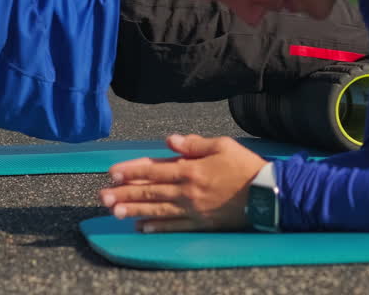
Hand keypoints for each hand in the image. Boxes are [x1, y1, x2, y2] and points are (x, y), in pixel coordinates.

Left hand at [98, 133, 266, 232]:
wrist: (267, 193)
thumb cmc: (245, 166)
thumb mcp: (221, 145)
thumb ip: (193, 144)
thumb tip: (169, 141)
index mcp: (191, 169)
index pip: (154, 170)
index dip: (132, 171)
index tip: (112, 172)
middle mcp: (187, 190)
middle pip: (150, 192)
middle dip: (124, 192)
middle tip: (102, 196)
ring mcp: (193, 209)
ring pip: (157, 210)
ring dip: (134, 210)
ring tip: (114, 212)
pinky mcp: (201, 223)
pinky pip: (174, 226)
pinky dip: (156, 227)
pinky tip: (141, 227)